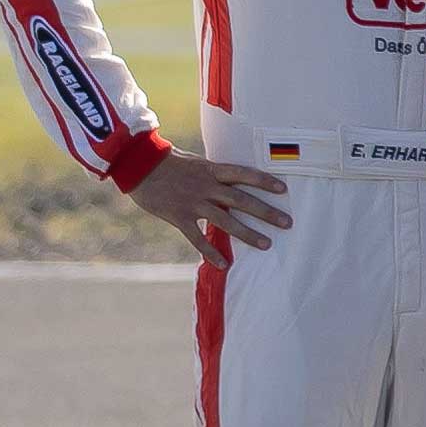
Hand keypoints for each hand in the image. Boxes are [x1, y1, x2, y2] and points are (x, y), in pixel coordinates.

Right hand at [122, 151, 290, 259]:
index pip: (244, 174)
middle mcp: (206, 186)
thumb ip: (214, 173)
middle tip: (288, 222)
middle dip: (266, 211)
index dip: (264, 181)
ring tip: (267, 244)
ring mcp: (193, 202)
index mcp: (212, 170)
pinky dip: (210, 252)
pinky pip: (197, 238)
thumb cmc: (168, 162)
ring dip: (247, 233)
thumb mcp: (196, 162)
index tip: (284, 189)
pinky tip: (224, 264)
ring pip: (225, 220)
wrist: (138, 165)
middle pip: (241, 200)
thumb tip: (233, 180)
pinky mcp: (179, 216)